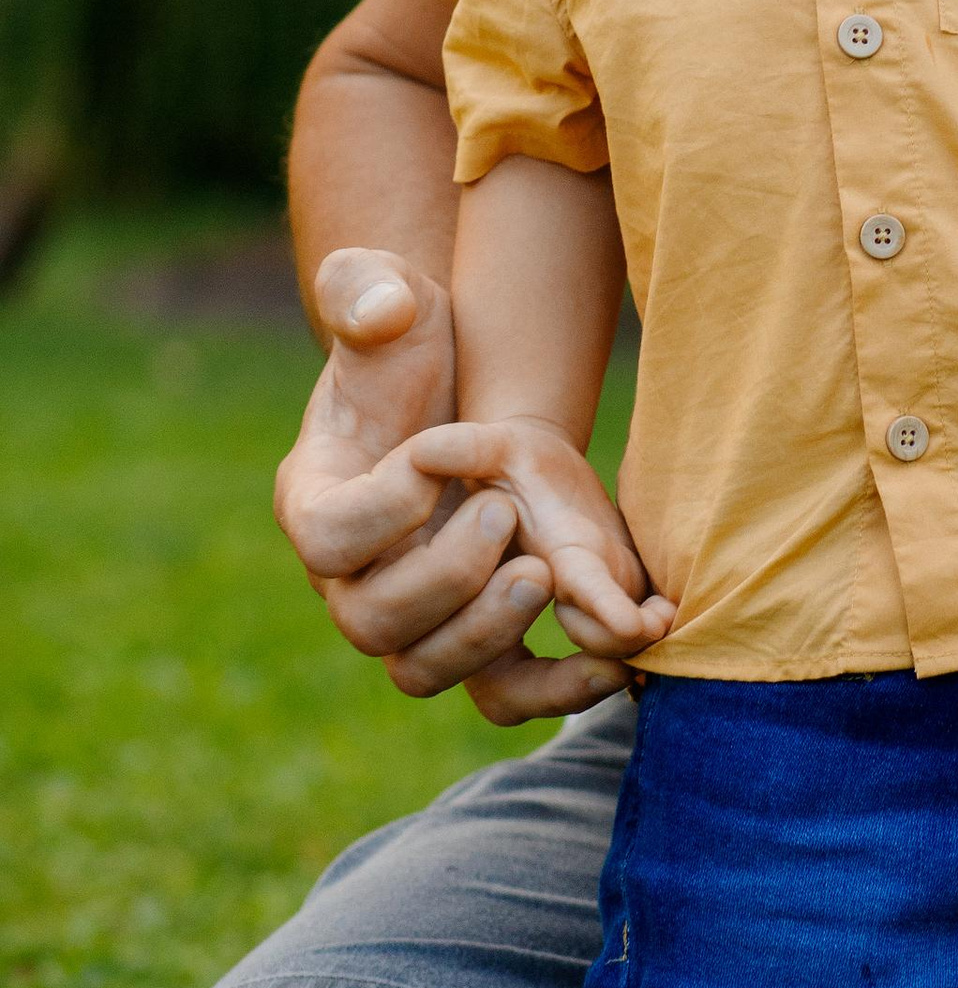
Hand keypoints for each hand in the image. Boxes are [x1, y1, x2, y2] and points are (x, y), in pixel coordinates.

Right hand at [275, 249, 632, 720]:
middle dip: (441, 578)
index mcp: (317, 499)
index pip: (328, 538)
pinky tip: (610, 662)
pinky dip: (551, 691)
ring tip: (543, 572)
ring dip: (486, 633)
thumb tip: (383, 314)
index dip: (380, 511)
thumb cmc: (408, 340)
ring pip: (423, 669)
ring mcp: (407, 615)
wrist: (455, 392)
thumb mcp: (387, 295)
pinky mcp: (469, 636)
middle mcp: (349, 576)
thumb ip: (366, 291)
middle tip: (503, 516)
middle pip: (370, 621)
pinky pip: (496, 696)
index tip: (433, 459)